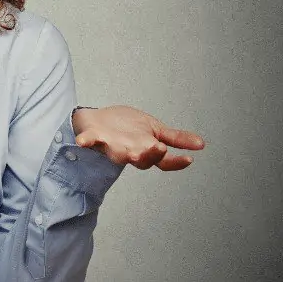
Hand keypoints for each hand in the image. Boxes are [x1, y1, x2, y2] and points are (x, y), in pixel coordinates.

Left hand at [72, 105, 204, 170]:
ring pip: (119, 154)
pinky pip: (89, 141)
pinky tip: (82, 141)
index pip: (163, 160)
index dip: (176, 162)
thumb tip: (201, 144)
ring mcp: (111, 145)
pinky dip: (85, 141)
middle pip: (142, 160)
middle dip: (150, 155)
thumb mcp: (154, 130)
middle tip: (159, 149)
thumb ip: (176, 138)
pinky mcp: (95, 137)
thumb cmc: (125, 126)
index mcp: (145, 150)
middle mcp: (129, 152)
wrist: (99, 119)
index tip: (188, 159)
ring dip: (125, 154)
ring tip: (132, 153)